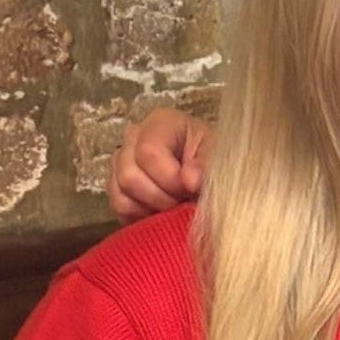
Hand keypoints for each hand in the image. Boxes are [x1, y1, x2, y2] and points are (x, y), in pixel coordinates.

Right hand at [107, 107, 212, 222]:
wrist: (213, 178)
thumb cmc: (217, 163)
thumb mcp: (221, 159)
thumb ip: (208, 167)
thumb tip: (189, 180)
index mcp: (161, 123)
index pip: (149, 152)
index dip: (170, 179)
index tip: (192, 188)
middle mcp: (134, 137)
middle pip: (129, 175)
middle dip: (162, 197)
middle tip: (184, 199)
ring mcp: (121, 161)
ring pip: (120, 193)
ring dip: (152, 207)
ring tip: (176, 205)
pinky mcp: (118, 186)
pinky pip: (120, 207)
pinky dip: (141, 216)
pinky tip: (162, 212)